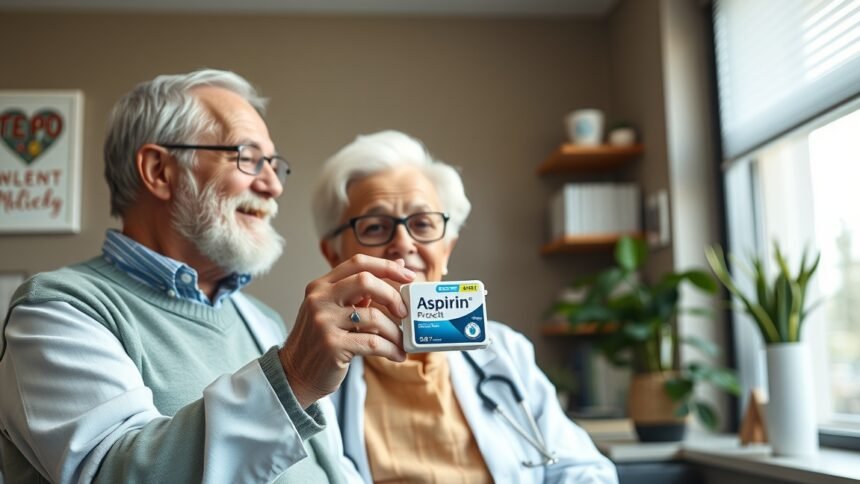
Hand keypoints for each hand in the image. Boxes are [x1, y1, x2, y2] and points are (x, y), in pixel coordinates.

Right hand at [279, 255, 414, 407]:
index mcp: (321, 286)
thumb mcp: (335, 309)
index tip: (409, 276)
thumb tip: (399, 266)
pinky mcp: (332, 346)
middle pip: (366, 281)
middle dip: (392, 296)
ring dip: (395, 332)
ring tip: (402, 342)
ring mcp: (324, 322)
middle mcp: (319, 299)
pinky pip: (373, 343)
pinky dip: (391, 349)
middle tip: (404, 312)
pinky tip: (397, 355)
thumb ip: (362, 290)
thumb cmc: (321, 340)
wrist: (295, 374)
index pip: (358, 263)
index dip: (387, 266)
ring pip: (374, 316)